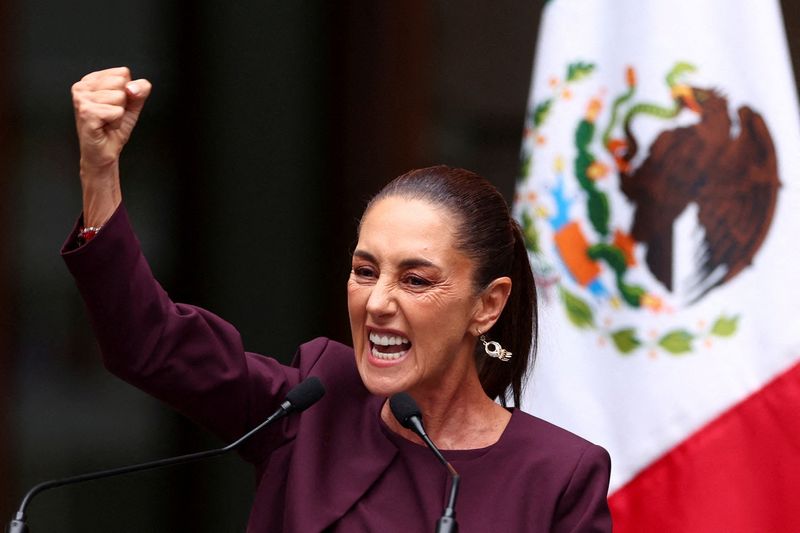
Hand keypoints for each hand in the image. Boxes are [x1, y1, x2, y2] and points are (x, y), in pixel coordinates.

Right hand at [71, 67, 151, 225]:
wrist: (104, 152)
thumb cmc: (114, 128)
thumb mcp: (132, 105)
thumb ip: (139, 90)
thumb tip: (133, 87)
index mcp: (91, 80)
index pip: (123, 73)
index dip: (127, 92)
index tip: (115, 105)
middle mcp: (82, 86)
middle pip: (121, 82)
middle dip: (123, 103)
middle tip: (111, 115)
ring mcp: (81, 99)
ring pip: (120, 97)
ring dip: (119, 114)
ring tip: (108, 121)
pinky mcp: (86, 112)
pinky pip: (116, 112)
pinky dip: (116, 122)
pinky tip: (105, 126)